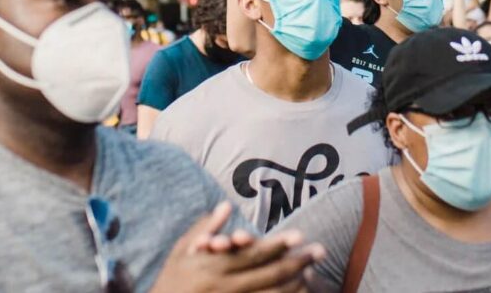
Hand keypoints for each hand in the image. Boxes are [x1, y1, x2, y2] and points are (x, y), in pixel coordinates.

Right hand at [151, 202, 322, 292]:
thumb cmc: (171, 280)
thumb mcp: (181, 252)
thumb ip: (205, 229)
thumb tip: (225, 205)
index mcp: (213, 266)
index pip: (253, 254)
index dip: (278, 244)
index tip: (299, 234)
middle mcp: (225, 288)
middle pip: (269, 274)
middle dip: (297, 261)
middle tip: (319, 250)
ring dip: (294, 283)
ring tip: (312, 271)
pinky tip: (296, 291)